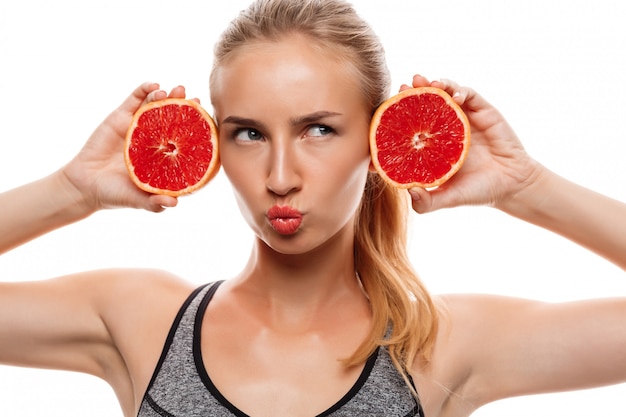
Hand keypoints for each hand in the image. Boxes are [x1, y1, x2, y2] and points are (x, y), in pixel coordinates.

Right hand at [61, 83, 192, 212]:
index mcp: (163, 156)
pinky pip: (133, 100)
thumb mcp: (137, 200)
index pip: (183, 139)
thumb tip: (174, 204)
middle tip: (194, 99)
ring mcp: (138, 126)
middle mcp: (154, 139)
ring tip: (174, 90)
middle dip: (185, 107)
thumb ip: (155, 204)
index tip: (207, 122)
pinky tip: (153, 85)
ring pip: (155, 106)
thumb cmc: (115, 194)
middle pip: (173, 118)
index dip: (196, 130)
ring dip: (166, 96)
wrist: (85, 185)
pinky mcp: (120, 117)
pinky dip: (143, 90)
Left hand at [402, 75, 543, 213]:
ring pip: (444, 93)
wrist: (512, 185)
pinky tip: (454, 94)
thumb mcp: (448, 199)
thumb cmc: (478, 191)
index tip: (385, 113)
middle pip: (424, 104)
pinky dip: (459, 89)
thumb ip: (427, 203)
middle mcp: (445, 128)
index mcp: (432, 145)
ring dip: (433, 85)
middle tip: (403, 86)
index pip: (410, 126)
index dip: (398, 117)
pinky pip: (469, 94)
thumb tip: (409, 193)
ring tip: (424, 82)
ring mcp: (463, 117)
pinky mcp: (482, 111)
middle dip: (411, 93)